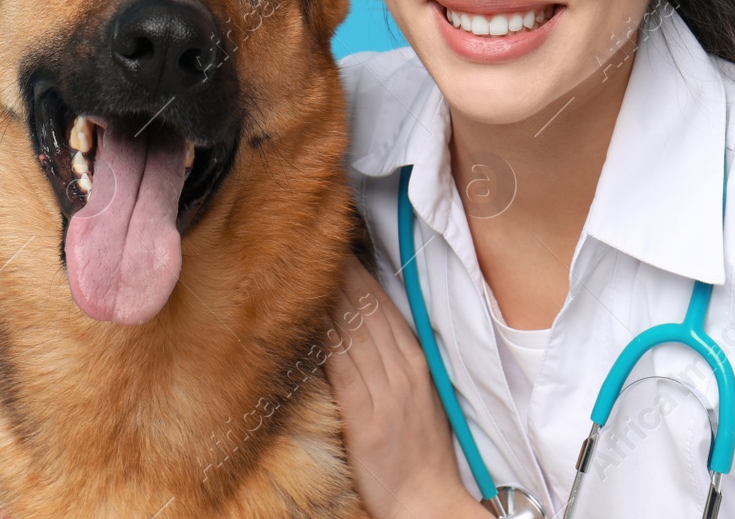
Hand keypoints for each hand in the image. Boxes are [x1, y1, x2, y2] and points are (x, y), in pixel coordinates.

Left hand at [324, 256, 490, 518]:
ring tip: (308, 265)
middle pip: (367, 310)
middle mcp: (402, 370)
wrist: (425, 499)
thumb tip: (368, 326)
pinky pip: (343, 366)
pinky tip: (310, 315)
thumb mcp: (419, 395)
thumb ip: (395, 360)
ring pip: (353, 330)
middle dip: (343, 274)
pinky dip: (327, 336)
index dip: (359, 275)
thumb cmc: (420, 450)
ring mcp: (385, 391)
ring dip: (330, 295)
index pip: (384, 306)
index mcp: (416, 361)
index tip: (339, 248)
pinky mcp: (366, 415)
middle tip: (318, 242)